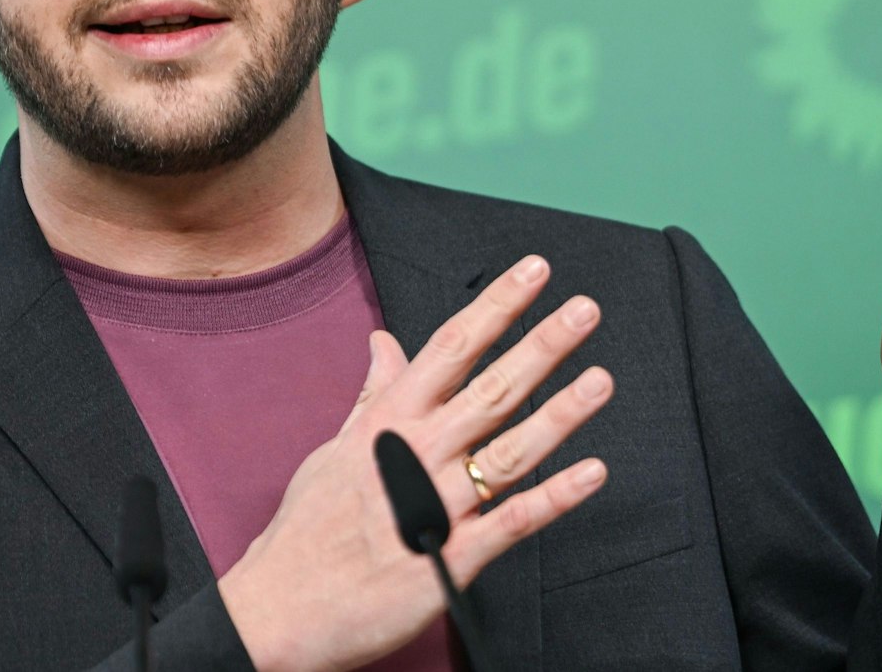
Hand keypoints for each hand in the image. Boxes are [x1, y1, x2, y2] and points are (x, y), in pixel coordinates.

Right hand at [216, 255, 612, 671]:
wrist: (280, 608)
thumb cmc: (305, 530)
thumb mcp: (334, 447)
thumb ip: (373, 394)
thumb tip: (384, 341)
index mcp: (388, 422)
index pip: (451, 348)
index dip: (496, 307)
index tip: (533, 273)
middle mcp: (414, 454)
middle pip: (490, 388)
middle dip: (541, 345)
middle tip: (586, 310)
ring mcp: (434, 506)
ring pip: (509, 450)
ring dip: (559, 413)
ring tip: (600, 380)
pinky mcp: (448, 559)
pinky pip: (512, 522)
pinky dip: (555, 497)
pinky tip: (592, 472)